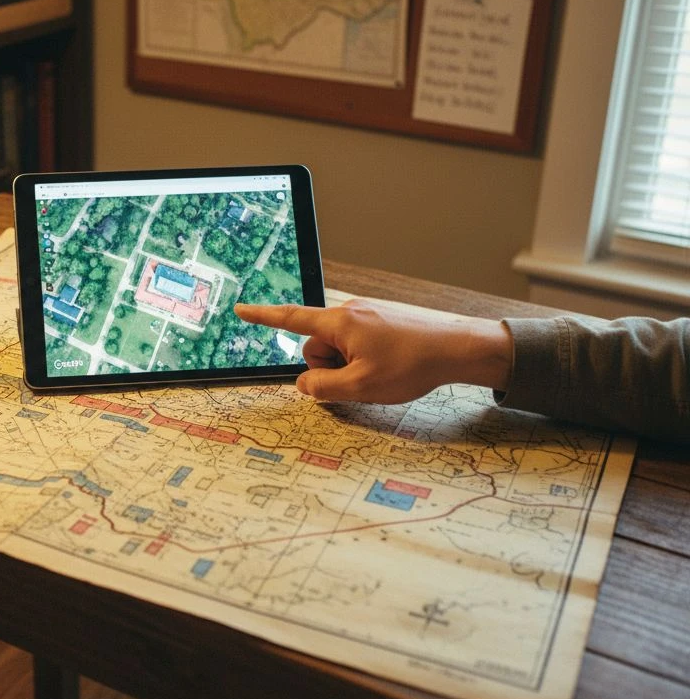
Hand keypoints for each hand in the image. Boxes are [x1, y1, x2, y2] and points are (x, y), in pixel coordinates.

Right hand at [234, 298, 511, 403]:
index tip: (240, 309)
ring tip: (378, 375)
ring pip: (339, 347)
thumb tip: (304, 384)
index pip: (290, 318)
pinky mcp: (383, 322)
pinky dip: (363, 360)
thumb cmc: (410, 366)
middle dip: (327, 367)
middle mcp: (350, 312)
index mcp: (338, 322)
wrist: (458, 349)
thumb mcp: (360, 387)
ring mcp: (368, 315)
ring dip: (347, 366)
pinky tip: (389, 368)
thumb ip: (322, 388)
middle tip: (357, 381)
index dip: (262, 317)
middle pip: (316, 345)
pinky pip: (358, 343)